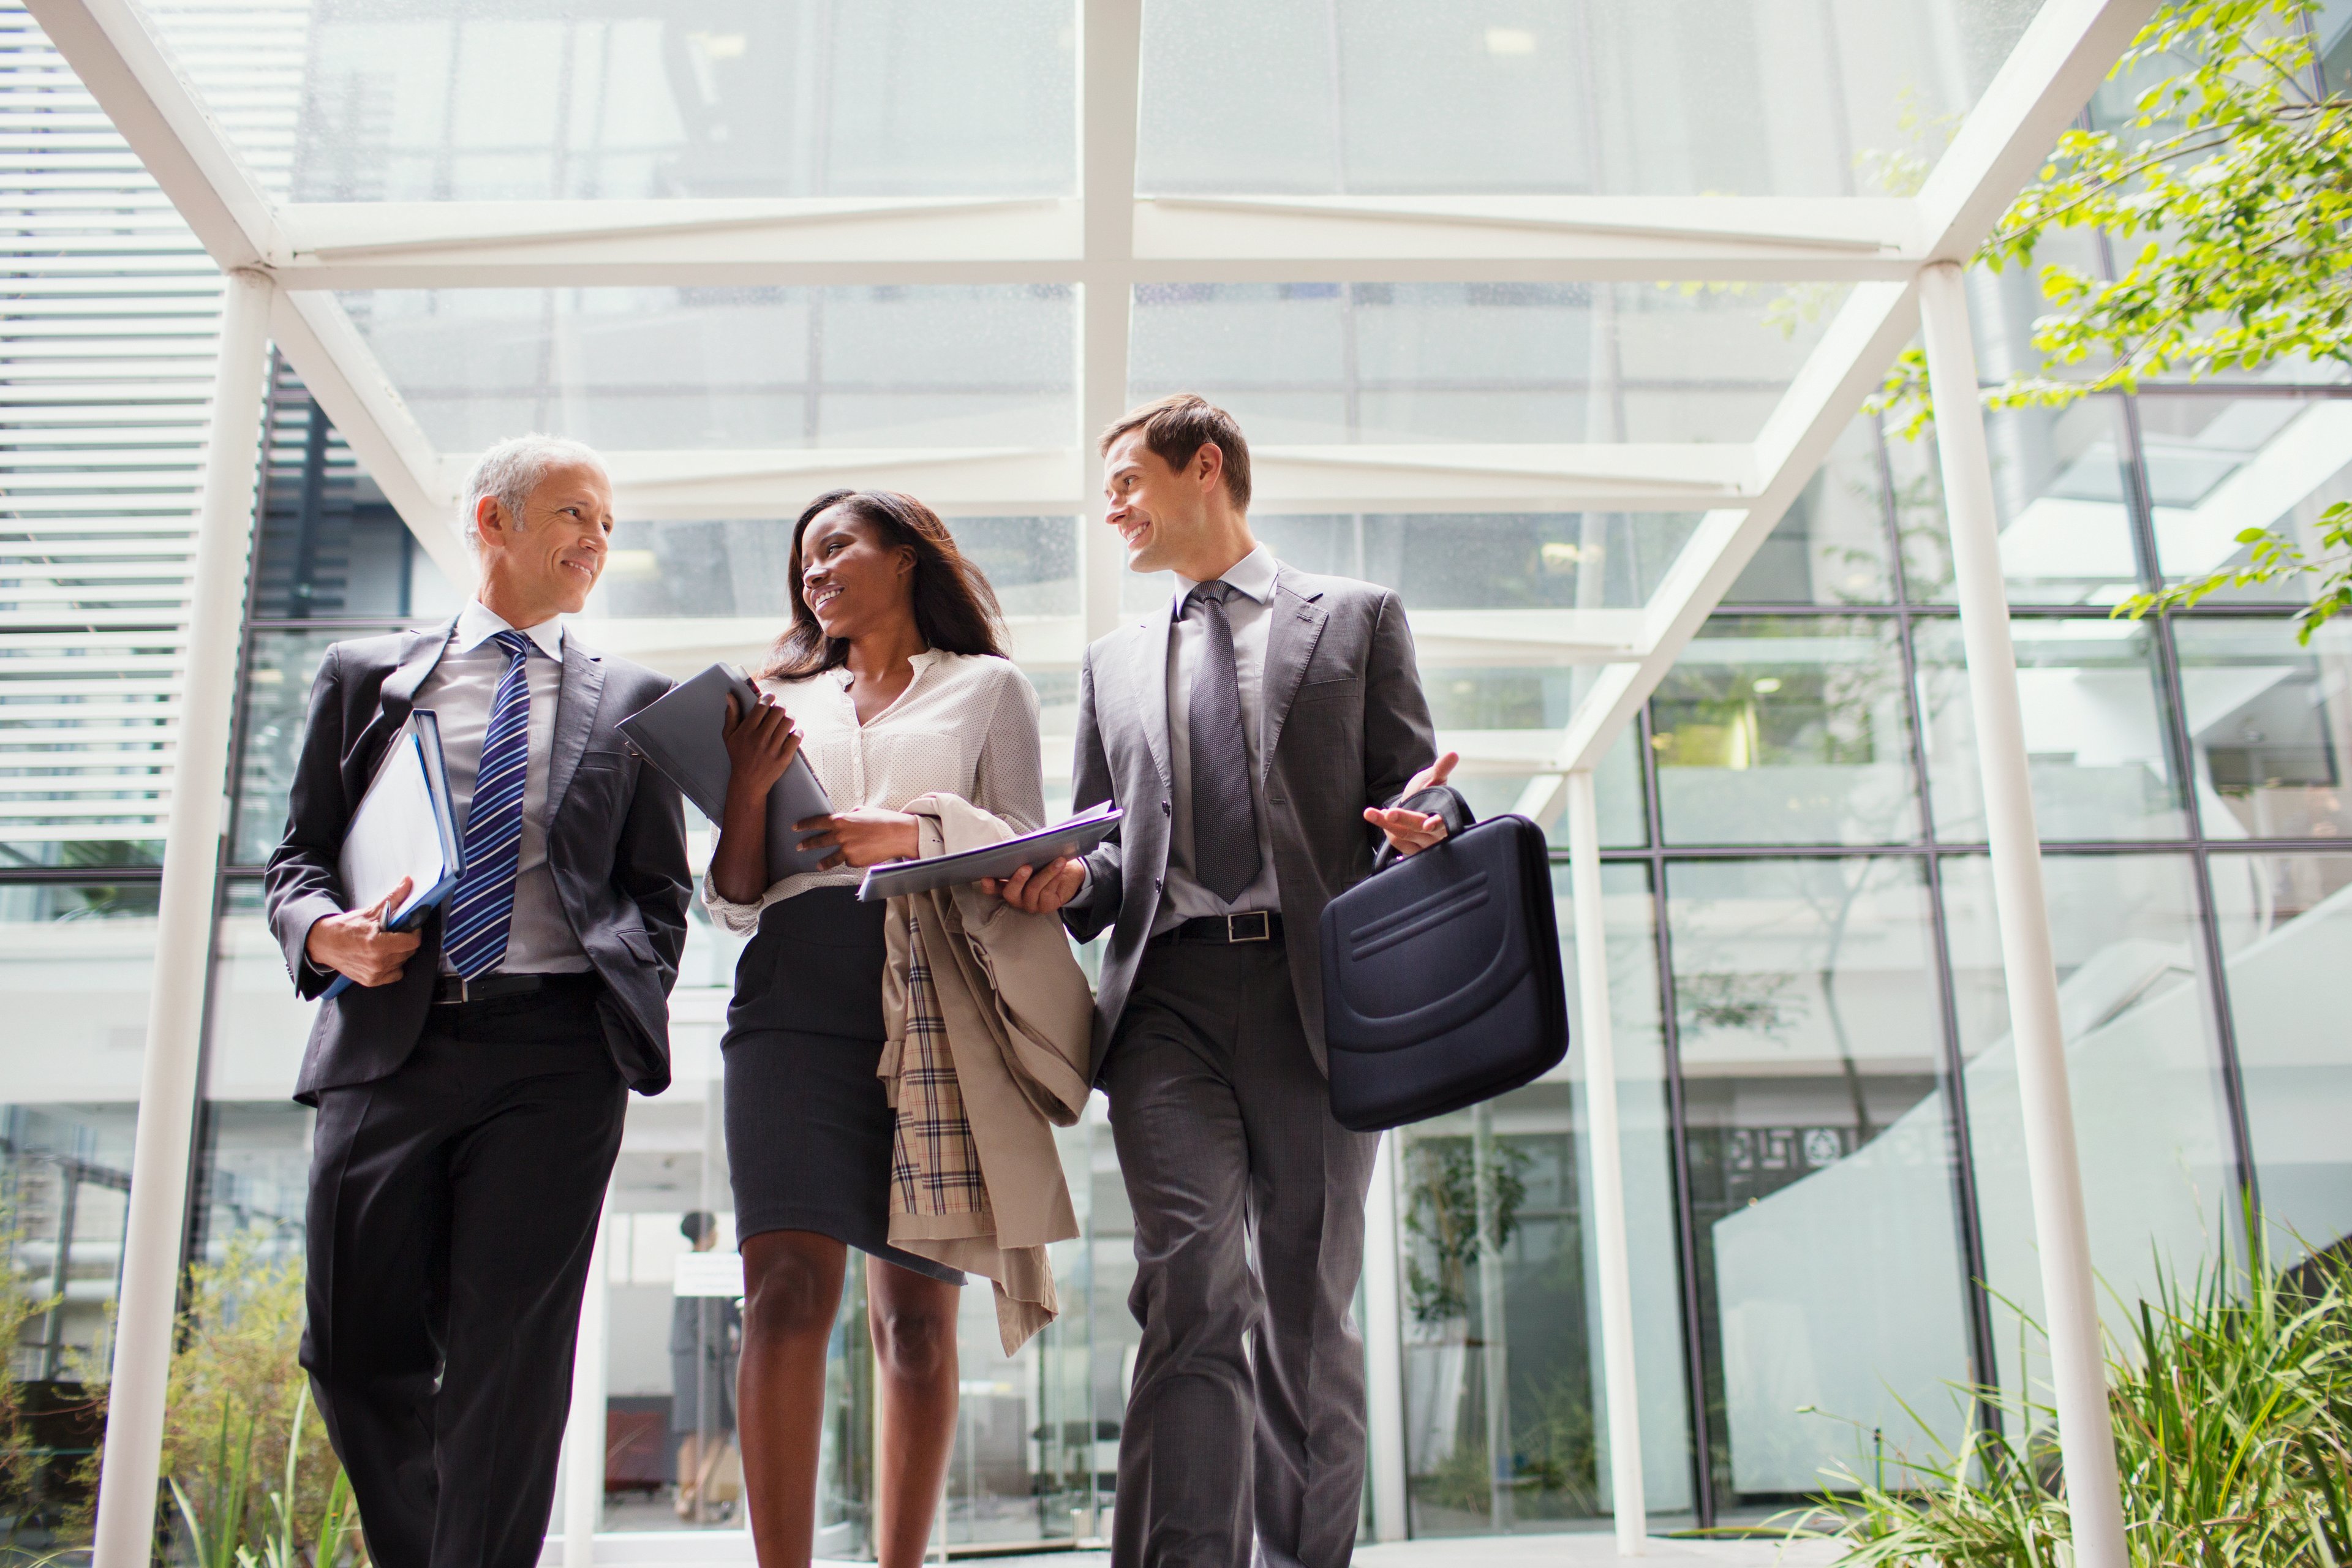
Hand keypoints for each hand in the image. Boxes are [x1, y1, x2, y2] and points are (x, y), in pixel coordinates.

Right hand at [305, 877, 421, 986]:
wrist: (325, 943)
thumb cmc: (346, 927)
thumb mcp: (371, 911)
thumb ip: (393, 898)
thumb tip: (408, 882)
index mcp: (377, 944)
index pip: (413, 942)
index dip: (414, 932)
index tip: (409, 926)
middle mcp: (377, 962)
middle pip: (409, 952)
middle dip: (406, 940)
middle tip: (395, 933)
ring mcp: (374, 974)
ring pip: (402, 962)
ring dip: (399, 953)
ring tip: (386, 943)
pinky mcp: (371, 981)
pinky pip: (394, 974)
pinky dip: (392, 965)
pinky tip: (383, 956)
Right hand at [722, 692, 801, 799]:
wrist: (748, 782)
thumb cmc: (738, 756)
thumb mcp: (729, 736)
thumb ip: (731, 714)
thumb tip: (730, 695)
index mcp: (747, 730)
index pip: (762, 705)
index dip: (768, 697)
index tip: (770, 697)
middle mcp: (760, 738)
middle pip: (778, 710)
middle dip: (779, 706)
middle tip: (778, 709)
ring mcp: (773, 748)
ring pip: (789, 721)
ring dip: (788, 718)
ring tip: (784, 721)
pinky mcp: (784, 757)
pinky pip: (797, 737)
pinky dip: (797, 732)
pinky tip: (792, 733)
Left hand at [795, 806, 920, 869]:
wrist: (898, 834)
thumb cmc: (883, 821)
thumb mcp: (863, 811)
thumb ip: (850, 815)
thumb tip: (846, 818)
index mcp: (841, 821)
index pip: (817, 823)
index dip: (804, 825)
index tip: (796, 828)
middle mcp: (840, 836)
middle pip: (819, 842)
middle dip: (807, 844)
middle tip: (800, 847)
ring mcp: (846, 850)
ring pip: (830, 858)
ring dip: (822, 862)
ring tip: (817, 864)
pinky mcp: (855, 861)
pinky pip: (848, 861)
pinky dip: (851, 859)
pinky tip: (860, 856)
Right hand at [979, 857, 1083, 914]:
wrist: (1068, 874)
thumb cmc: (1045, 863)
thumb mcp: (1033, 857)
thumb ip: (1021, 854)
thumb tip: (1016, 846)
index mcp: (1008, 885)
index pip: (992, 889)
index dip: (988, 885)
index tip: (986, 878)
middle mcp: (1016, 898)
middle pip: (1010, 893)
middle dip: (1018, 879)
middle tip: (1026, 866)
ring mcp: (1030, 904)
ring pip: (1033, 890)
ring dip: (1046, 873)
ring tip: (1057, 861)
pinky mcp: (1046, 907)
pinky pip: (1047, 893)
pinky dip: (1054, 878)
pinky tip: (1060, 869)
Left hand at [1363, 750, 1458, 856]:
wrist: (1415, 805)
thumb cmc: (1427, 791)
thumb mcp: (1433, 778)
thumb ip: (1441, 769)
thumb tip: (1453, 754)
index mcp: (1446, 817)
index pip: (1442, 823)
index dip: (1436, 824)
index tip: (1427, 824)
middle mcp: (1436, 835)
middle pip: (1417, 829)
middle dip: (1402, 819)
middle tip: (1388, 812)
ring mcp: (1424, 845)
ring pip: (1403, 836)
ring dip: (1385, 824)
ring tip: (1370, 812)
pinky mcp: (1412, 850)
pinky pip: (1397, 843)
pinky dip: (1387, 830)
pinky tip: (1379, 818)